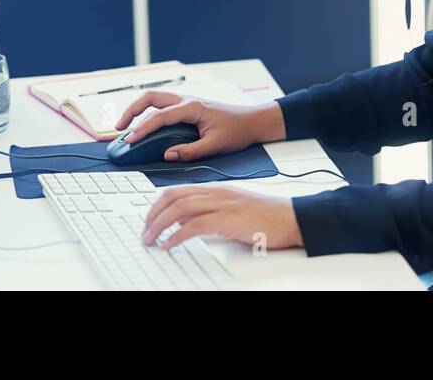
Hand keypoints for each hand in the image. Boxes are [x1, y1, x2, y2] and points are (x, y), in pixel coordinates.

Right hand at [113, 90, 278, 160]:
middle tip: (119, 128)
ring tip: (126, 126)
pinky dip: (148, 112)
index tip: (130, 140)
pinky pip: (162, 105)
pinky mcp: (187, 106)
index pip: (160, 117)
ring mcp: (186, 101)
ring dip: (138, 109)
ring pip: (155, 98)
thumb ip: (191, 151)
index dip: (142, 129)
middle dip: (132, 110)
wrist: (252, 121)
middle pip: (151, 98)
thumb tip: (168, 154)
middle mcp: (186, 100)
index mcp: (192, 108)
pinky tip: (144, 124)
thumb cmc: (237, 131)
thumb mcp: (215, 146)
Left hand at [141, 185, 302, 251]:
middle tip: (144, 232)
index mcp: (214, 188)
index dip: (157, 205)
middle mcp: (214, 193)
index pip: (177, 190)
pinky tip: (169, 245)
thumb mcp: (231, 208)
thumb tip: (184, 223)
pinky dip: (176, 235)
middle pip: (172, 197)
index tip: (148, 220)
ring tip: (150, 240)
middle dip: (152, 215)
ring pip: (179, 209)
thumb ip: (208, 211)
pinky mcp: (226, 219)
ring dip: (159, 225)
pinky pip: (194, 225)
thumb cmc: (264, 215)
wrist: (288, 216)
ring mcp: (220, 204)